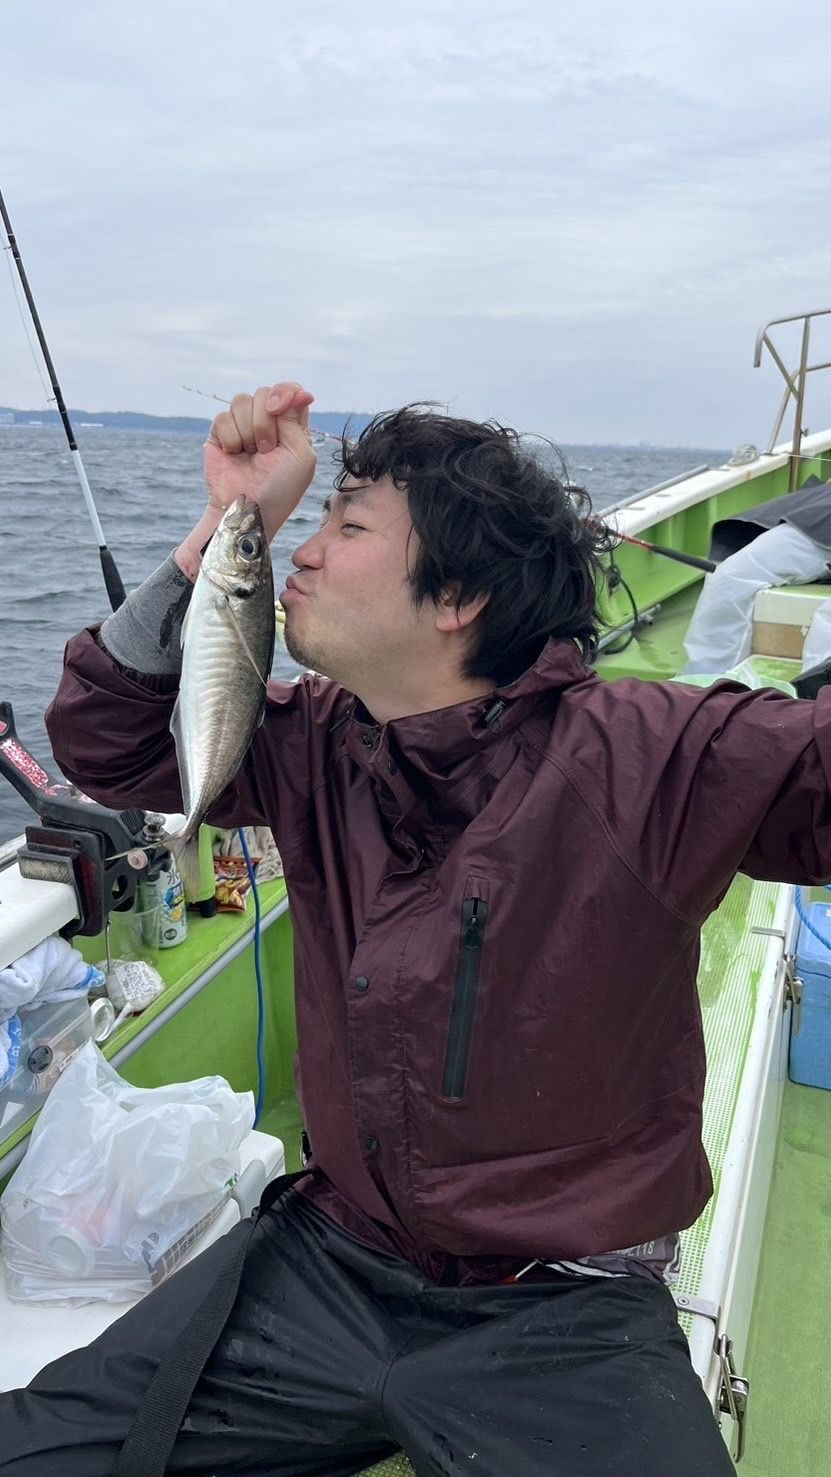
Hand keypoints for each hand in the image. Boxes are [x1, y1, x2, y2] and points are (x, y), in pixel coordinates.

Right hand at [203, 382, 316, 540]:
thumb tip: (300, 391)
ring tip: (251, 454)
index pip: (289, 391)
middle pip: (264, 393)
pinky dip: (231, 438)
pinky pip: (222, 417)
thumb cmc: (279, 488)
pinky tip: (235, 455)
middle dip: (265, 421)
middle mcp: (268, 423)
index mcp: (291, 426)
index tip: (280, 408)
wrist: (247, 508)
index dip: (285, 392)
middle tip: (266, 449)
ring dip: (248, 431)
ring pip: (242, 401)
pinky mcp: (220, 434)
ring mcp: (243, 427)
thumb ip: (297, 420)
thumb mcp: (301, 455)